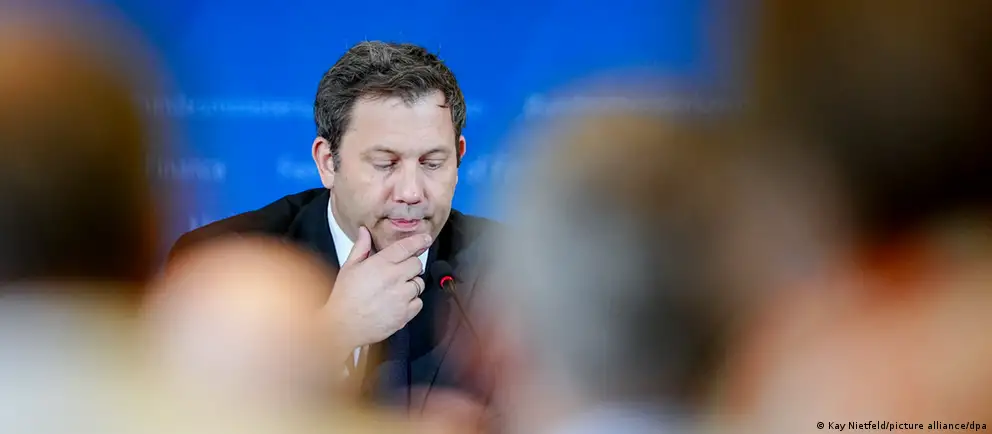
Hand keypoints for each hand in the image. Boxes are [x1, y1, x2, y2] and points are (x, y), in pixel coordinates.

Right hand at [324, 226, 430, 349]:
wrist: (344, 325)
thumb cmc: (345, 297)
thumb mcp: (349, 268)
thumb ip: (361, 247)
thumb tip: (365, 231)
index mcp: (381, 264)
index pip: (407, 247)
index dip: (419, 240)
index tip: (425, 239)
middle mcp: (395, 278)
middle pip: (417, 264)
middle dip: (411, 265)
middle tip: (399, 271)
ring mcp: (402, 296)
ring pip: (419, 283)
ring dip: (411, 284)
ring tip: (395, 290)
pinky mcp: (405, 313)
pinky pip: (419, 302)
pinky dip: (412, 302)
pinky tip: (398, 302)